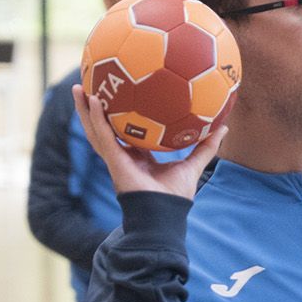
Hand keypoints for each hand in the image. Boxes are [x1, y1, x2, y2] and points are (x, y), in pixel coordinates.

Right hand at [71, 85, 226, 200]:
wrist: (164, 216)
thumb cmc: (176, 197)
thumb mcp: (193, 166)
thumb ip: (205, 147)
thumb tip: (224, 128)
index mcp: (138, 157)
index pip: (125, 132)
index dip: (120, 116)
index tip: (119, 96)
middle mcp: (123, 156)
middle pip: (104, 127)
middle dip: (94, 109)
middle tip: (90, 85)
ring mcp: (115, 158)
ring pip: (94, 130)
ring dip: (84, 110)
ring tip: (77, 88)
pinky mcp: (114, 162)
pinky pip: (102, 137)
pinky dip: (96, 119)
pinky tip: (92, 102)